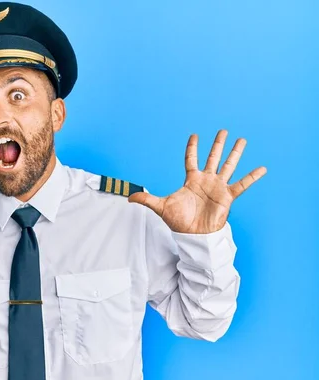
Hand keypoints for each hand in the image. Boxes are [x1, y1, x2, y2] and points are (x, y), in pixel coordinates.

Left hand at [128, 129, 266, 233]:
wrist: (193, 235)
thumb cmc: (179, 221)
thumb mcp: (161, 207)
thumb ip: (146, 199)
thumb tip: (129, 197)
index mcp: (191, 180)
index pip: (191, 159)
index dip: (192, 148)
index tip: (194, 135)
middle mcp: (206, 180)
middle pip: (213, 158)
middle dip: (217, 144)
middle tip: (223, 131)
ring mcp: (218, 187)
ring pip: (228, 166)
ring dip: (235, 153)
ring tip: (242, 140)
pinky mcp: (227, 196)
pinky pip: (242, 184)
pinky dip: (252, 177)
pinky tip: (262, 168)